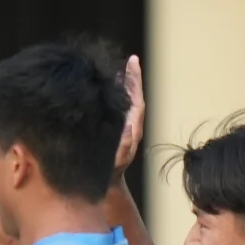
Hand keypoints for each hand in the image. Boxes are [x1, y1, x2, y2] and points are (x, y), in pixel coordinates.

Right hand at [113, 53, 145, 178]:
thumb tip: (129, 127)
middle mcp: (131, 124)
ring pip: (126, 100)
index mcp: (133, 128)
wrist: (108, 184)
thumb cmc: (111, 172)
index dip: (135, 80)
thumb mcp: (117, 161)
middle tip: (129, 61)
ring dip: (124, 84)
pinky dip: (115, 95)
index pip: (136, 98)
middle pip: (133, 95)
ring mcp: (124, 126)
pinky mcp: (117, 129)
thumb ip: (124, 145)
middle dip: (131, 78)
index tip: (132, 62)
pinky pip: (118, 107)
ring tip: (119, 68)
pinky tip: (108, 87)